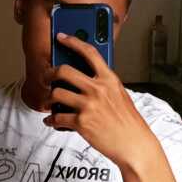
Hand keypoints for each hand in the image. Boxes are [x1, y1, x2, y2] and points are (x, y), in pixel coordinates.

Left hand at [43, 32, 158, 169]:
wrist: (134, 145)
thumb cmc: (128, 121)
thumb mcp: (120, 95)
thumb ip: (103, 84)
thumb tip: (81, 78)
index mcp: (109, 79)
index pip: (89, 52)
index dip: (73, 41)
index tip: (61, 37)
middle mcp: (98, 89)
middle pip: (64, 71)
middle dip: (50, 73)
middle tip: (46, 77)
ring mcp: (89, 105)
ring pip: (56, 94)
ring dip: (48, 99)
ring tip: (48, 102)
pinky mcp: (82, 123)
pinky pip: (57, 117)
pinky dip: (51, 120)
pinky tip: (51, 120)